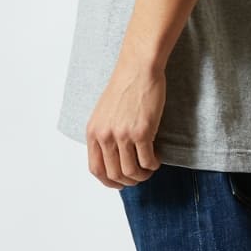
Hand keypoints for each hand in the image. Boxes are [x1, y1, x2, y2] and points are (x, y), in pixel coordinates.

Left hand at [85, 59, 165, 188]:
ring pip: (131, 171)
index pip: (96, 169)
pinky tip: (156, 158)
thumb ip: (104, 134)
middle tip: (139, 175)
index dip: (109, 181)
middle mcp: (105, 136)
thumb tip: (112, 158)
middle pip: (115, 174)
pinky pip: (147, 161)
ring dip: (142, 175)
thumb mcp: (104, 112)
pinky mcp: (142, 132)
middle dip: (129, 180)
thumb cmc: (125, 86)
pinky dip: (153, 165)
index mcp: (93, 132)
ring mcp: (123, 135)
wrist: (138, 68)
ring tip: (149, 167)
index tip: (120, 182)